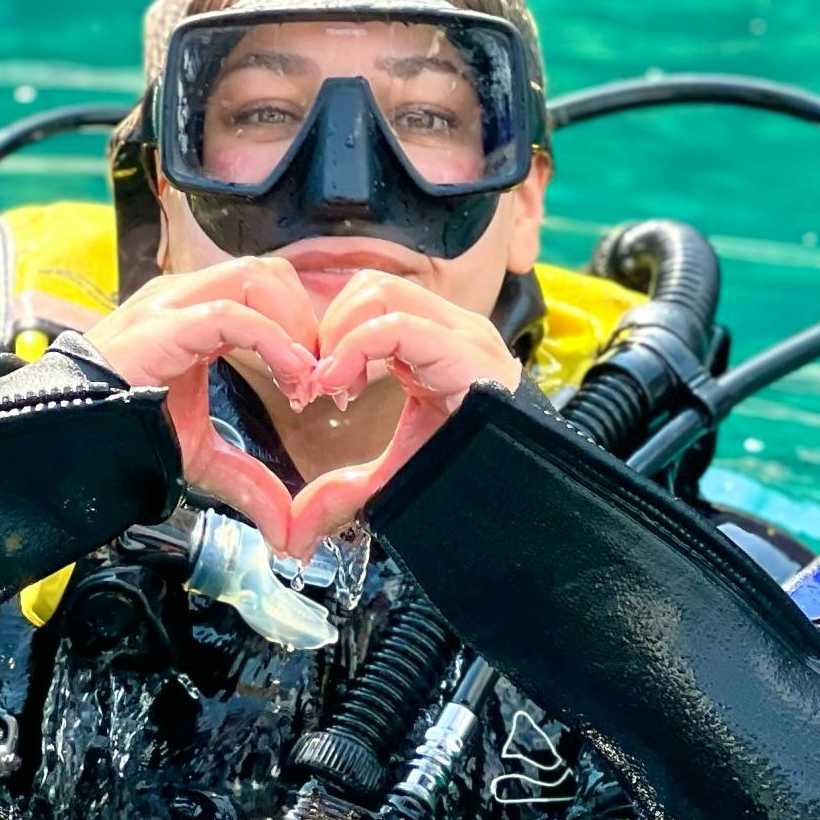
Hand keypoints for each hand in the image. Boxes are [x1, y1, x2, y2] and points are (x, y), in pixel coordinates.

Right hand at [84, 257, 318, 554]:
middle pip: (271, 272)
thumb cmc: (120, 432)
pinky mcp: (163, 325)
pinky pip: (232, 316)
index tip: (323, 383)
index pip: (269, 288)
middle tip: (319, 379)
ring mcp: (172, 305)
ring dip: (295, 327)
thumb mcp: (200, 457)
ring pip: (258, 278)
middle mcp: (185, 298)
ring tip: (304, 381)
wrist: (62, 437)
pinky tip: (292, 382)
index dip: (306, 328)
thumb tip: (286, 531)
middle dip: (308, 320)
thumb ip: (248, 483)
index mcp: (196, 313)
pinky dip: (275, 344)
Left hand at [286, 270, 520, 552]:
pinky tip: (341, 386)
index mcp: (436, 345)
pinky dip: (355, 348)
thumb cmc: (471, 478)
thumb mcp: (398, 475)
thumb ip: (346, 492)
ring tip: (336, 386)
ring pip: (380, 291)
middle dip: (331, 329)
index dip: (330, 335)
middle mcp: (452, 330)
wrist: (522, 498)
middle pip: (371, 286)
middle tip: (322, 385)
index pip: (372, 300)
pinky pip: (399, 327)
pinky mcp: (467, 352)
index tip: (312, 388)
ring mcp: (462, 336)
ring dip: (341, 334)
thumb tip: (297, 534)